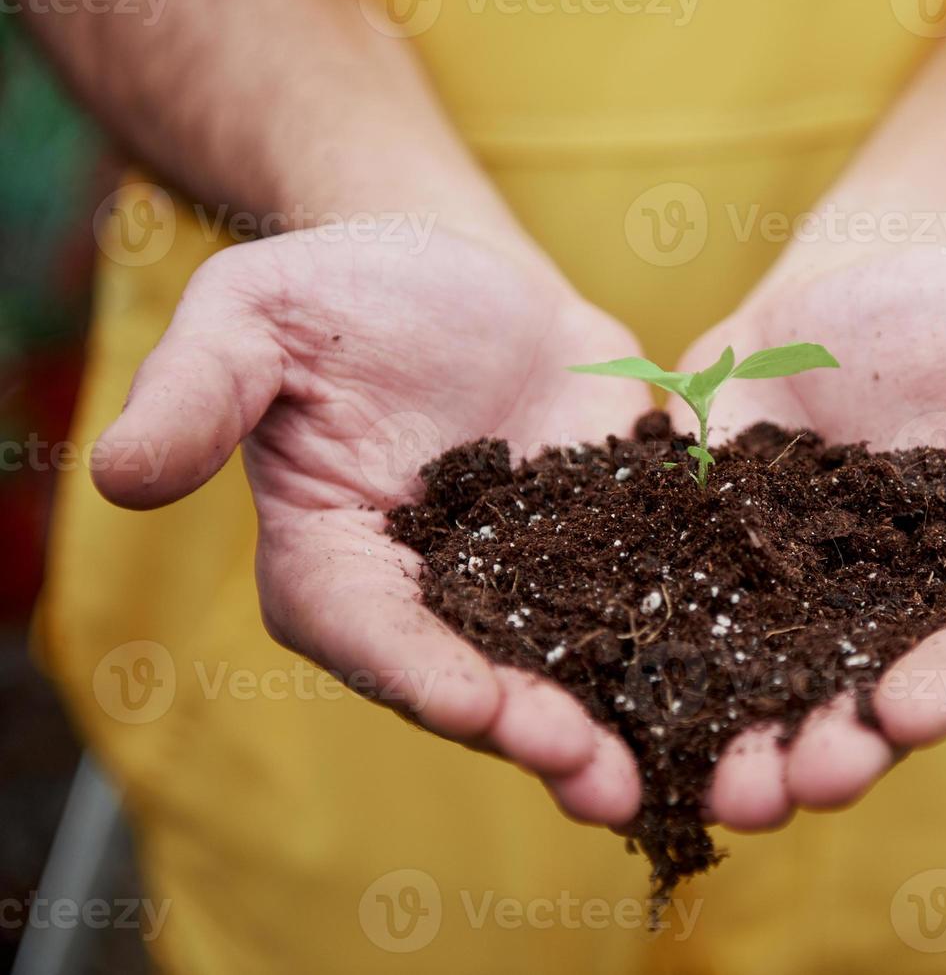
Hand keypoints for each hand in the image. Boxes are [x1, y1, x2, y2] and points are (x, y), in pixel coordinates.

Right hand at [94, 225, 648, 826]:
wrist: (466, 272)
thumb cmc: (348, 291)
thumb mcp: (257, 316)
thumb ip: (201, 391)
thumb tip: (116, 474)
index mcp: (335, 563)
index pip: (369, 634)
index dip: (421, 674)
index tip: (478, 708)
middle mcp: (432, 598)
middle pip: (477, 678)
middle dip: (533, 730)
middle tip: (594, 773)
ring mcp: (528, 584)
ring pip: (566, 668)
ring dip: (612, 723)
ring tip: (660, 773)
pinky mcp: (606, 554)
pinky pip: (642, 605)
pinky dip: (679, 646)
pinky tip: (729, 687)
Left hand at [678, 244, 945, 829]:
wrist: (857, 290)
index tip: (915, 712)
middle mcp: (902, 618)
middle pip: (877, 703)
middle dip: (842, 748)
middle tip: (801, 783)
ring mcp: (804, 604)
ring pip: (778, 690)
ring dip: (749, 745)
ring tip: (718, 788)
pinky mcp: (720, 571)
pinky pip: (691, 623)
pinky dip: (665, 665)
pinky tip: (629, 702)